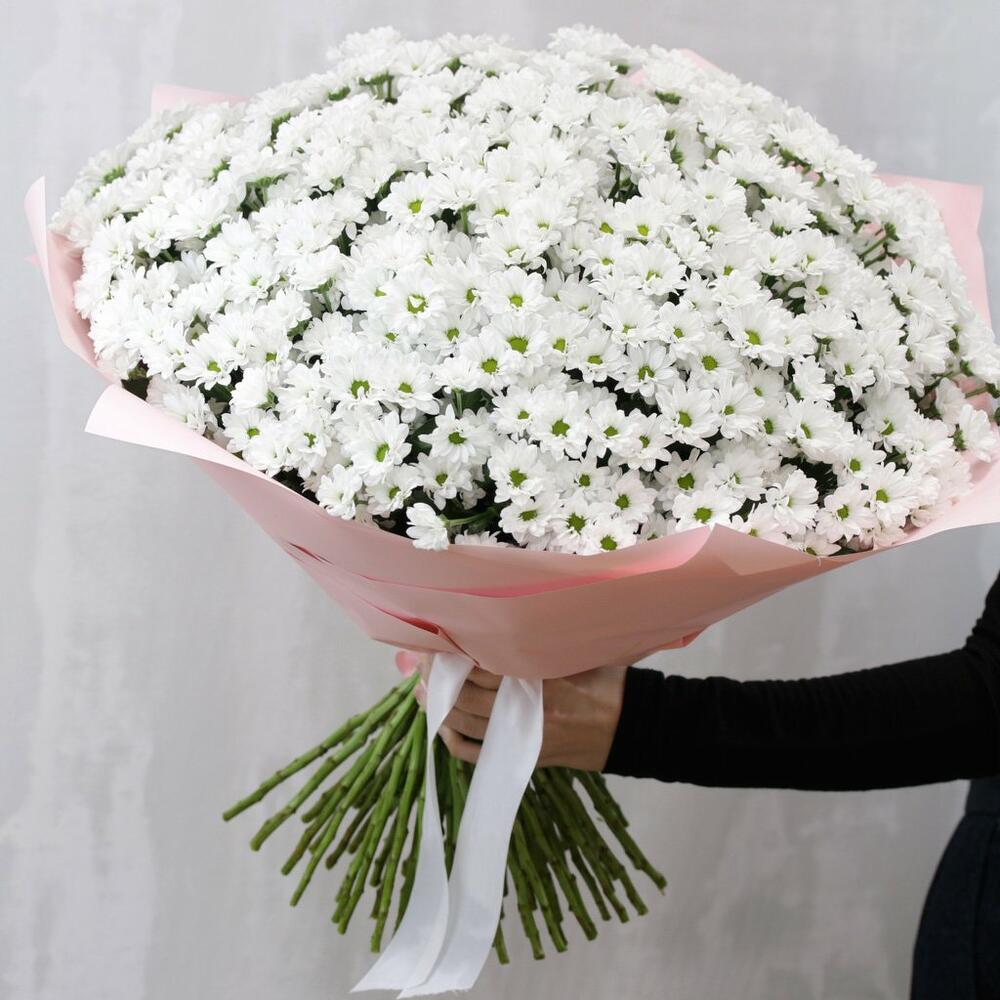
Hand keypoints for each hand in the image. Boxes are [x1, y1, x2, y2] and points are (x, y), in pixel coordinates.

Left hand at [411, 655, 626, 770]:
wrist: (632, 727)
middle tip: (421, 664)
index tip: (435, 642)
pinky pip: (477, 755)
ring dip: (439, 707)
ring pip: (466, 725)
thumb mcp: (578, 653)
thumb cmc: (606, 682)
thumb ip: (543, 643)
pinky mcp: (523, 758)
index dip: (453, 657)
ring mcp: (522, 738)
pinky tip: (443, 727)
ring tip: (421, 691)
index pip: (483, 668)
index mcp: (540, 679)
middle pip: (466, 696)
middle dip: (438, 680)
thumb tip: (505, 621)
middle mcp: (526, 710)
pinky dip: (455, 742)